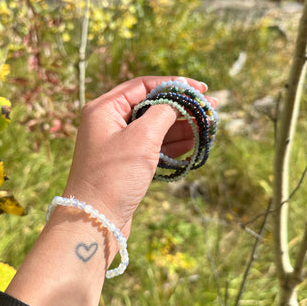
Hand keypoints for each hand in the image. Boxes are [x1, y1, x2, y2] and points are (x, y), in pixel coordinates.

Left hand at [64, 76, 216, 238]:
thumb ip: (163, 112)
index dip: (174, 84)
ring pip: (155, 127)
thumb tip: (179, 102)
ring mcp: (117, 144)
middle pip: (151, 105)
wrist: (95, 221)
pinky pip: (153, 147)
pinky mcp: (126, 164)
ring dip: (181, 126)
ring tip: (208, 125)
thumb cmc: (113, 176)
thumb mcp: (142, 138)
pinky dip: (172, 145)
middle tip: (211, 108)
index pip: (143, 85)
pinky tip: (193, 143)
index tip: (201, 88)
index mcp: (104, 108)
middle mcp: (108, 122)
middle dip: (182, 106)